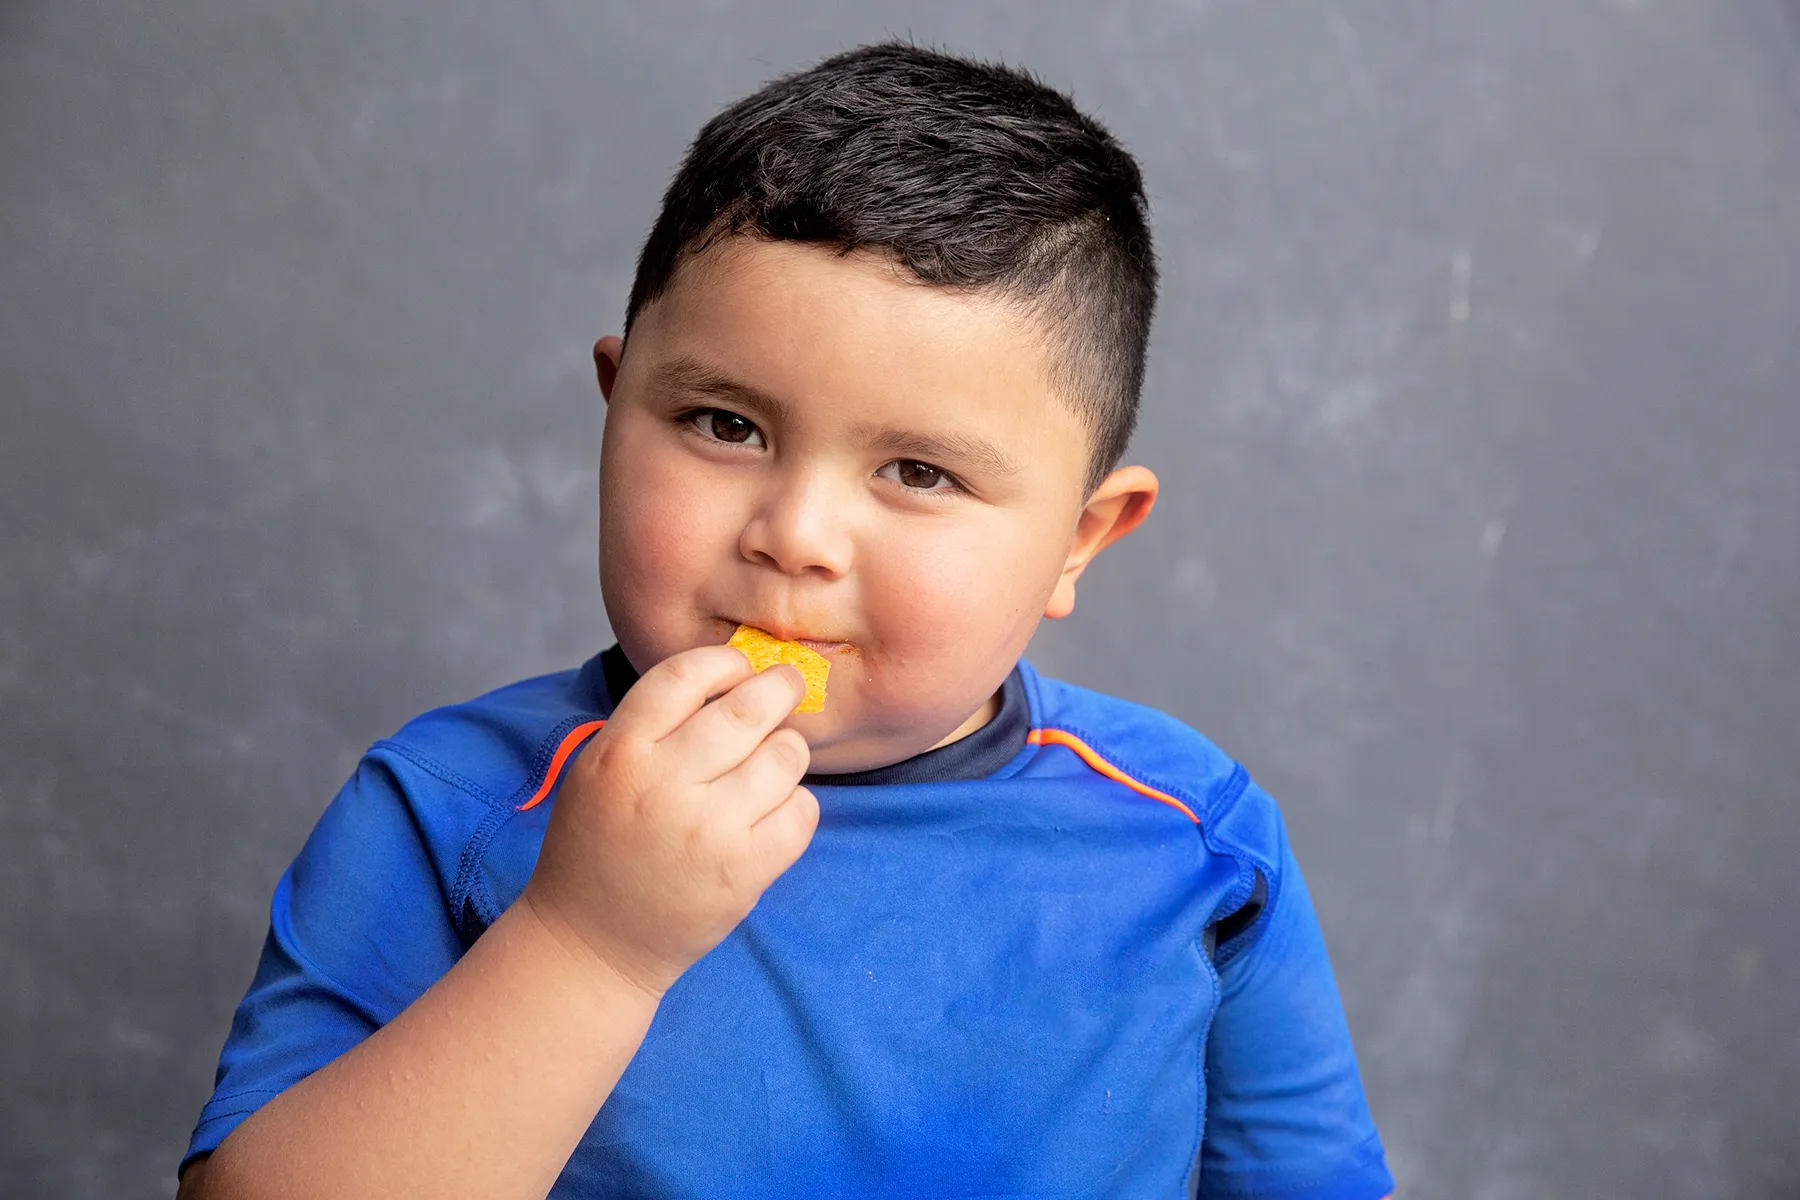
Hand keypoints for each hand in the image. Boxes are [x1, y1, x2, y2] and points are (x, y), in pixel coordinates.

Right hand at [518, 645, 818, 998]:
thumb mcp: (599, 772)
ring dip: (788, 752)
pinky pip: (801, 811)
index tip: (741, 667)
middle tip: (787, 687)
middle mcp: (663, 784)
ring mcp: (707, 829)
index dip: (724, 662)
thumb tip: (730, 678)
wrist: (590, 945)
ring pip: (785, 756)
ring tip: (773, 764)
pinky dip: (798, 806)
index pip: (684, 676)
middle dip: (779, 688)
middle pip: (747, 709)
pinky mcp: (742, 871)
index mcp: (620, 752)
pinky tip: (776, 812)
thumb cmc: (599, 850)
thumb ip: (651, 727)